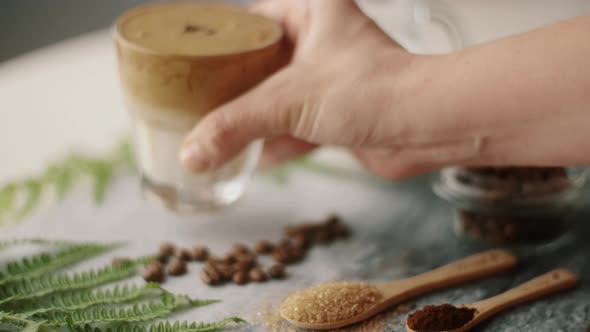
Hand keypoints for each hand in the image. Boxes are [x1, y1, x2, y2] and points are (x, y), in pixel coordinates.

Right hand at [180, 0, 429, 178]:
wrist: (425, 129)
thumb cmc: (371, 90)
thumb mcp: (286, 100)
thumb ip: (234, 125)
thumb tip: (191, 153)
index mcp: (311, 10)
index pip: (252, 19)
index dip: (221, 40)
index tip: (192, 60)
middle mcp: (320, 41)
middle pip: (260, 62)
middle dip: (232, 86)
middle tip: (196, 100)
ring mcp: (329, 79)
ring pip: (276, 97)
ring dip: (249, 118)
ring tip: (211, 130)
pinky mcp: (337, 114)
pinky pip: (293, 126)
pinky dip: (272, 142)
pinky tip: (246, 157)